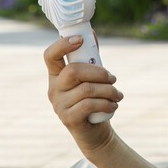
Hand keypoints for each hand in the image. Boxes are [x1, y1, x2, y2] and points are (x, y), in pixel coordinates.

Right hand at [44, 34, 122, 155]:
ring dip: (108, 90)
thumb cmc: (93, 100)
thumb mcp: (91, 79)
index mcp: (56, 75)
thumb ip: (89, 58)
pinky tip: (113, 105)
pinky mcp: (68, 119)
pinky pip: (89, 105)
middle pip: (73, 71)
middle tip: (113, 78)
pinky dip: (106, 103)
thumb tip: (92, 33)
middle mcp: (53, 89)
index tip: (80, 40)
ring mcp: (59, 105)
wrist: (95, 133)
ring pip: (86, 89)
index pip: (50, 56)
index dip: (63, 45)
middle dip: (99, 72)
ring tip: (118, 95)